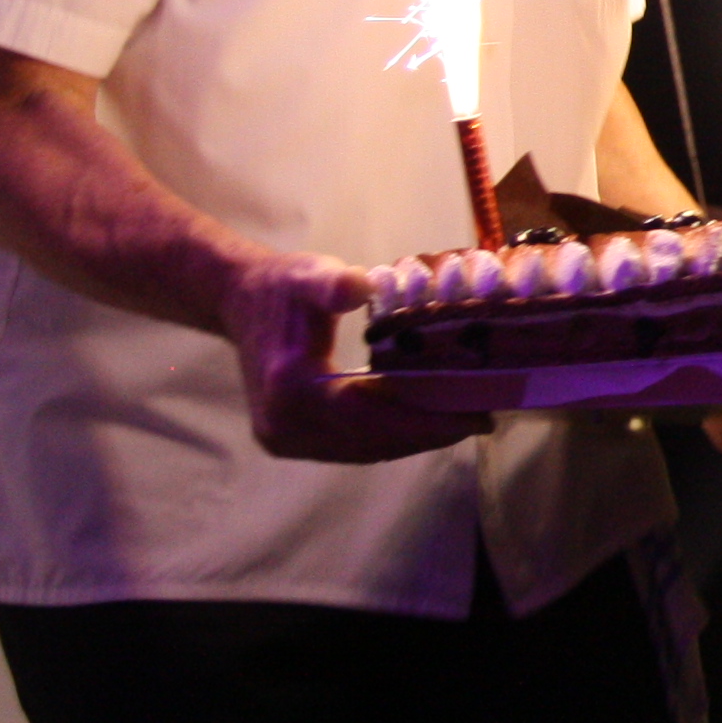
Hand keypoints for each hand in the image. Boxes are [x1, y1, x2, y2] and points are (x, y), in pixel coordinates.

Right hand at [225, 249, 482, 463]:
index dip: (423, 421)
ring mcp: (284, 439)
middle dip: (429, 433)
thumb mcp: (310, 273)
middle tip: (481, 419)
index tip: (473, 416)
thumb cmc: (282, 286)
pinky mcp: (289, 441)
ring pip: (364, 449)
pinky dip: (391, 438)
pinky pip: (351, 447)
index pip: (368, 415)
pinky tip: (424, 424)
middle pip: (371, 440)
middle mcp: (284, 424)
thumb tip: (362, 287)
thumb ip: (334, 283)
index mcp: (289, 386)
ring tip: (461, 422)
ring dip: (414, 439)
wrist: (240, 301)